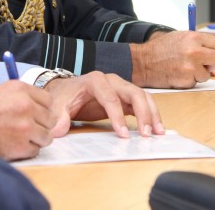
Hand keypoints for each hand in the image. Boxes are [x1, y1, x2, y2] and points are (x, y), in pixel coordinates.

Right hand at [0, 80, 56, 160]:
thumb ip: (21, 97)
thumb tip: (40, 107)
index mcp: (21, 89)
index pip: (48, 101)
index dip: (42, 110)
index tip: (36, 115)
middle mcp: (26, 105)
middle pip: (50, 119)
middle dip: (40, 126)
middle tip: (27, 129)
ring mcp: (25, 126)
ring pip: (46, 136)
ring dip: (35, 139)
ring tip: (19, 138)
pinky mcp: (21, 145)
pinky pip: (35, 150)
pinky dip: (26, 151)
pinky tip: (12, 146)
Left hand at [44, 71, 164, 138]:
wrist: (66, 90)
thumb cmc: (64, 96)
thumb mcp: (57, 105)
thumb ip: (58, 116)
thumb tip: (58, 130)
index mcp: (95, 80)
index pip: (110, 97)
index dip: (117, 116)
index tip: (123, 134)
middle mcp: (112, 80)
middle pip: (133, 92)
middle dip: (143, 112)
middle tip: (147, 133)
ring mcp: (120, 88)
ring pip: (142, 96)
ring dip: (152, 113)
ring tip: (158, 132)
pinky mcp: (125, 97)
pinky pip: (142, 103)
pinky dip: (150, 114)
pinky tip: (155, 129)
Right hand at [129, 30, 214, 87]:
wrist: (143, 62)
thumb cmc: (161, 49)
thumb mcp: (180, 39)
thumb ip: (199, 47)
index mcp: (193, 37)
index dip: (211, 49)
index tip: (204, 52)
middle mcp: (194, 51)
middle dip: (210, 63)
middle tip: (199, 63)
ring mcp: (191, 67)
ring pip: (207, 74)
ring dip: (198, 73)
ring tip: (183, 68)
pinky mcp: (187, 80)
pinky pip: (196, 82)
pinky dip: (189, 81)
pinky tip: (178, 74)